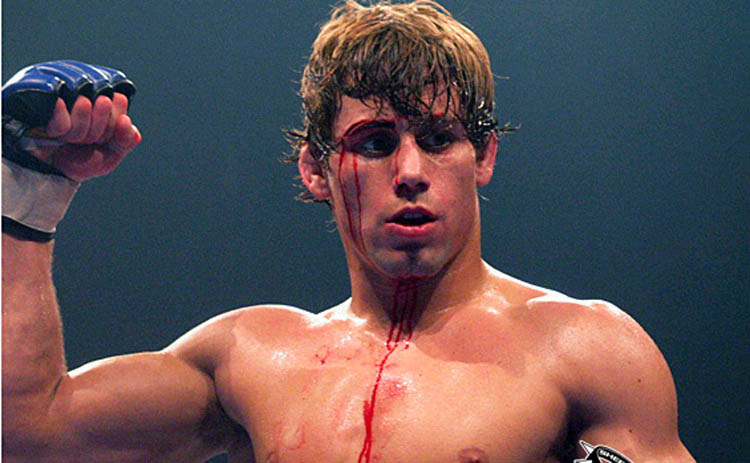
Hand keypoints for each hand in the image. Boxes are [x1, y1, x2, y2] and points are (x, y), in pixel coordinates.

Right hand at [26, 92, 140, 181]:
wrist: (53, 169)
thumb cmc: (85, 159)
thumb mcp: (111, 155)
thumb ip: (126, 140)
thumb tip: (125, 120)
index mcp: (107, 103)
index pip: (119, 100)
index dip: (113, 126)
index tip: (104, 139)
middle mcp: (87, 94)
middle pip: (104, 103)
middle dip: (98, 132)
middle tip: (88, 141)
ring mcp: (64, 95)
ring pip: (84, 106)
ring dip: (78, 133)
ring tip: (70, 139)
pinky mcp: (42, 100)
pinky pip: (60, 114)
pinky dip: (60, 129)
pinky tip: (56, 133)